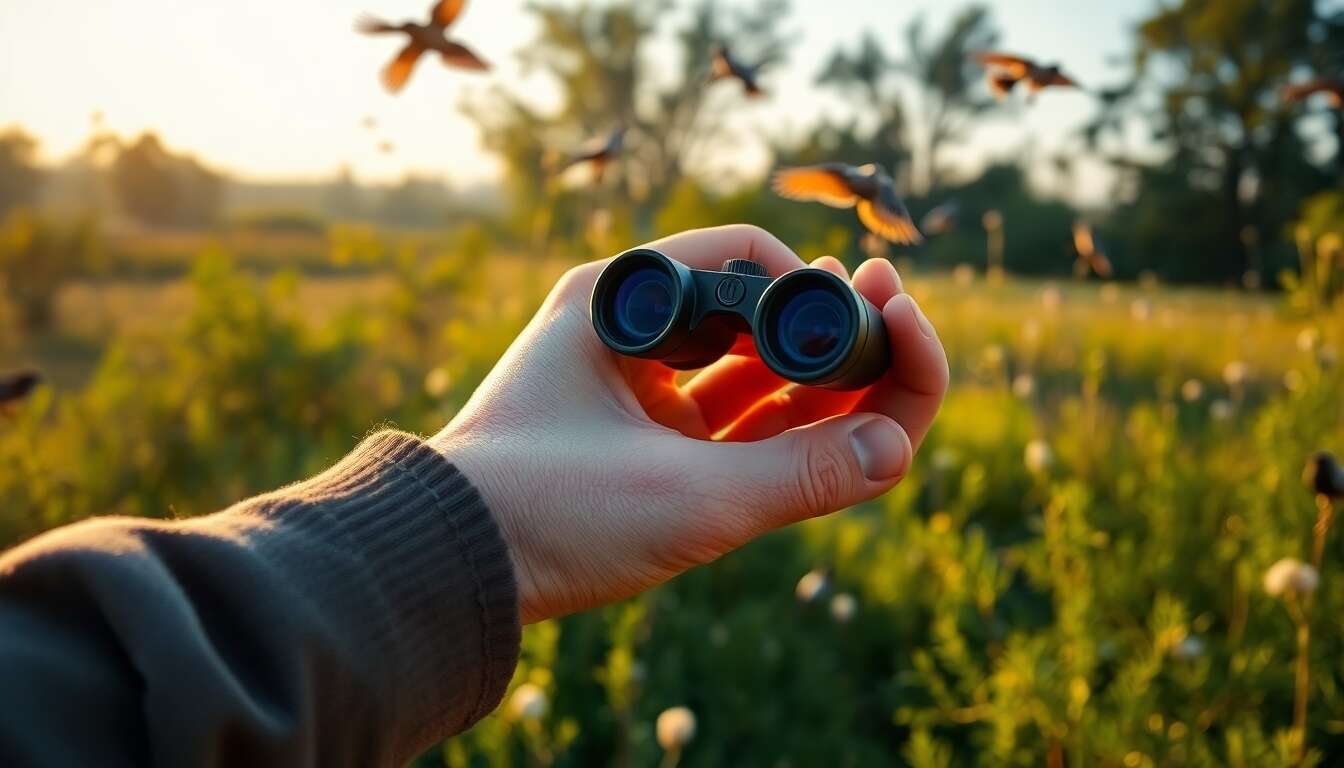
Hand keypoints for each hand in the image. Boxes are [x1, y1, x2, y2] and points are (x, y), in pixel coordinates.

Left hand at [433, 225, 947, 623]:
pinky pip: (730, 423)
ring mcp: (635, 391)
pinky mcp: (640, 445)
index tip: (874, 311)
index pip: (746, 259)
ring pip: (749, 373)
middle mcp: (630, 332)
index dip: (820, 285)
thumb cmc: (542, 512)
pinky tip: (841, 428)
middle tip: (900, 321)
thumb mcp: (683, 493)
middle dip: (833, 327)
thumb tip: (896, 453)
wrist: (446, 571)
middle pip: (757, 315)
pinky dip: (785, 428)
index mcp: (622, 301)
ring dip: (819, 377)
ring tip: (891, 370)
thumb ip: (800, 474)